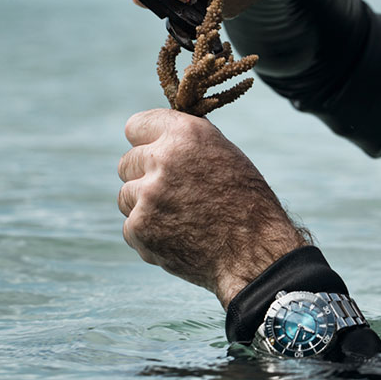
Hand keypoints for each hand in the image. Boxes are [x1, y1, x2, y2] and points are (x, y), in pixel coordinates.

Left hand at [117, 109, 308, 307]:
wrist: (254, 253)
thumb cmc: (246, 203)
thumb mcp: (224, 155)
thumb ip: (187, 142)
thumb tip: (160, 134)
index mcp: (185, 134)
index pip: (136, 126)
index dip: (145, 141)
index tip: (152, 153)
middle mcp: (162, 159)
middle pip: (127, 162)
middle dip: (144, 177)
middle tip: (173, 194)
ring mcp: (147, 195)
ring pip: (126, 196)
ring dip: (144, 206)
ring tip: (180, 218)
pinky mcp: (139, 227)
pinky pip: (130, 226)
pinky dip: (148, 234)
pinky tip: (177, 237)